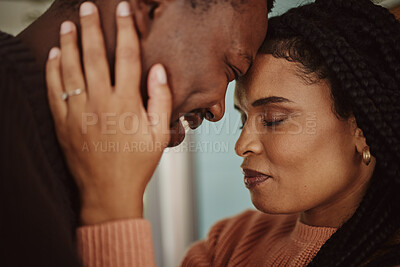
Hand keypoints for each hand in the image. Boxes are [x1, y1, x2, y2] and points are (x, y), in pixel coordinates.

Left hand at [45, 1, 171, 224]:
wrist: (108, 191)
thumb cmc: (137, 163)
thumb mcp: (159, 133)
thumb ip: (160, 98)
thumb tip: (158, 69)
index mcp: (127, 103)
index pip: (127, 56)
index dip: (125, 29)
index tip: (122, 9)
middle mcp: (101, 102)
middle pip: (95, 55)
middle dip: (92, 27)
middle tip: (87, 7)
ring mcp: (79, 112)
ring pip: (71, 68)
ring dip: (69, 43)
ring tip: (69, 24)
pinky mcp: (63, 122)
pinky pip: (54, 90)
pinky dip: (53, 70)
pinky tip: (54, 55)